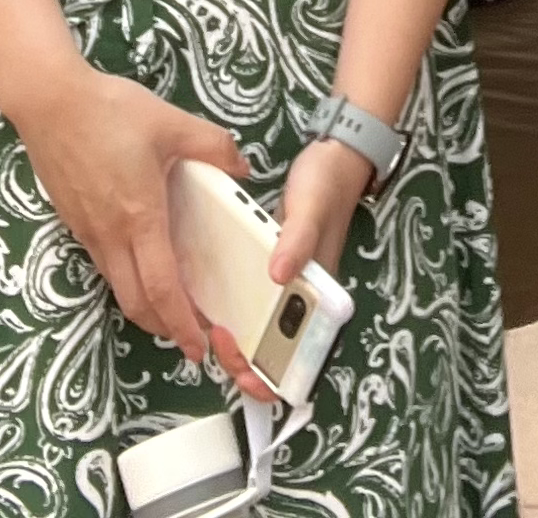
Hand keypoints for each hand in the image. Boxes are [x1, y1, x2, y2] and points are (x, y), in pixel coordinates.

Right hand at [13, 65, 247, 364]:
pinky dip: (126, 280)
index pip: (162, 287)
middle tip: (192, 337)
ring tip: (171, 308)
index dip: (182, 322)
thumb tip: (243, 167)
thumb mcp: (171, 121)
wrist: (49, 102)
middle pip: (136, 302)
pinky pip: (104, 265)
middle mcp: (111, 235)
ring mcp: (88, 232)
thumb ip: (213, 146)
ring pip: (118, 287)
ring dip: (145, 307)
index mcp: (140, 217)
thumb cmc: (110, 111)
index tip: (199, 345)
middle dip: (164, 329)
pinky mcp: (74, 223)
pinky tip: (141, 264)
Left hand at [206, 134, 375, 402]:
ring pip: (258, 333)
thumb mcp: (311, 209)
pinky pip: (249, 303)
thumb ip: (299, 240)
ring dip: (234, 343)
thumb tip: (279, 276)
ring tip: (209, 326)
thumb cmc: (327, 185)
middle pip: (274, 354)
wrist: (332, 160)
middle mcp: (302, 300)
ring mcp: (285, 288)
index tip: (243, 365)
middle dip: (242, 362)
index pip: (302, 358)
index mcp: (320, 296)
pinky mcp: (269, 271)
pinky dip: (229, 311)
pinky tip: (206, 302)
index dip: (273, 377)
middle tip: (217, 337)